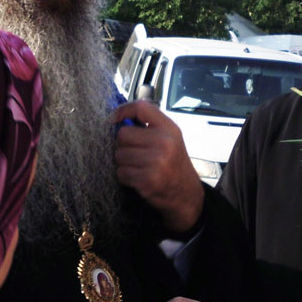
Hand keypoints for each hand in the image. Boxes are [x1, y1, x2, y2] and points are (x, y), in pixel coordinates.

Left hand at [112, 100, 204, 231]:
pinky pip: (121, 172)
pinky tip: (138, 177)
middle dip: (123, 145)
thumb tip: (118, 120)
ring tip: (138, 167)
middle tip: (135, 153)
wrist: (186, 194)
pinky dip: (125, 176)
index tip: (115, 118)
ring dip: (124, 162)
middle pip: (123, 134)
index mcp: (169, 129)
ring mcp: (156, 162)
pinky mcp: (147, 180)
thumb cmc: (174, 163)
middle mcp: (165, 142)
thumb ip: (149, 127)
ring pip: (119, 155)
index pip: (141, 108)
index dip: (124, 110)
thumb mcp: (170, 139)